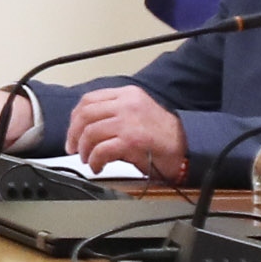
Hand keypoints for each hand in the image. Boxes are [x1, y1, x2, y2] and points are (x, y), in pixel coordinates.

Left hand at [59, 87, 187, 183]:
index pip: (89, 100)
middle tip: (74, 149)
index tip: (73, 132)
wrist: (187, 148)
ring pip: (90, 132)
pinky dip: (95, 161)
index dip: (75, 118)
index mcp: (127, 94)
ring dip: (84, 150)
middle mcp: (127, 104)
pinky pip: (101, 150)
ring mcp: (129, 122)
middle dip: (74, 135)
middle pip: (85, 115)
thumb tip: (86, 128)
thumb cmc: (163, 136)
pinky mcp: (131, 141)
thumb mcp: (137, 114)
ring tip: (89, 160)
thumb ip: (114, 114)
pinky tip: (98, 167)